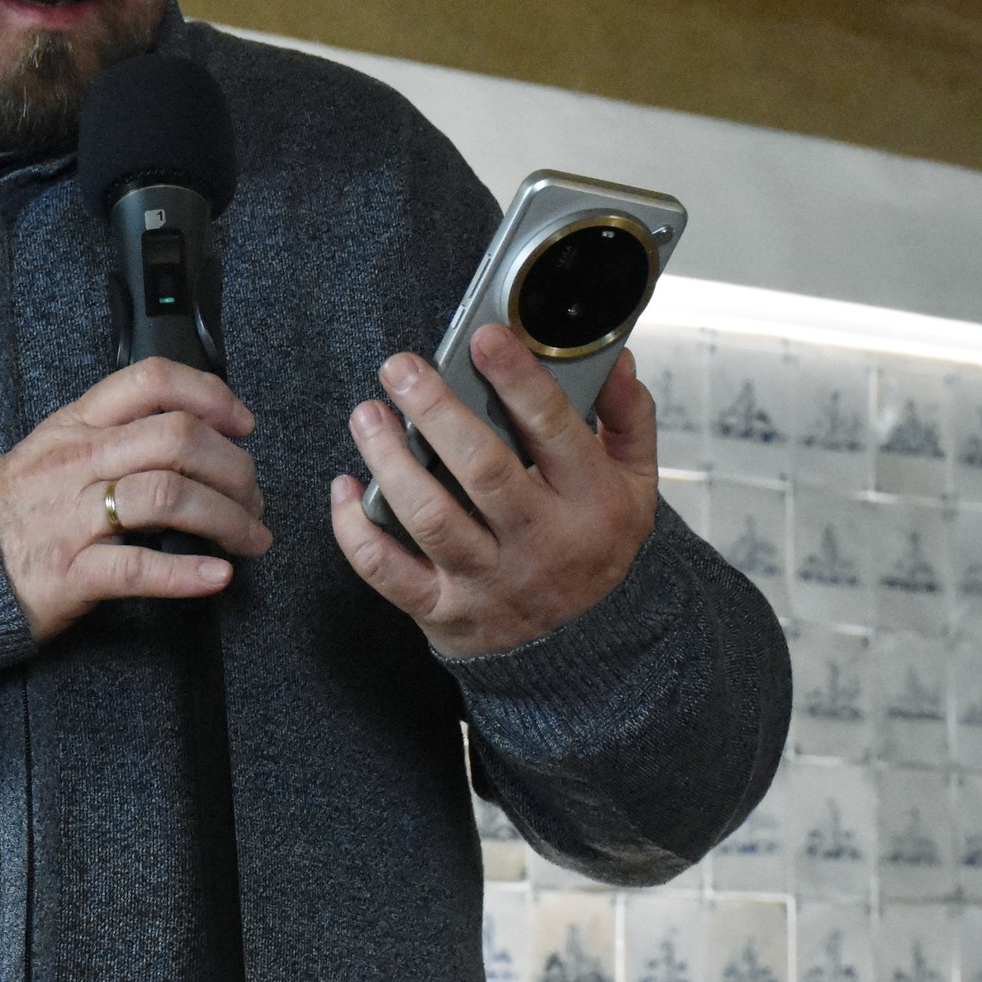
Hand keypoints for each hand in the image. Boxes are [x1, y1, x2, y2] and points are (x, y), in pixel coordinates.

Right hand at [0, 356, 272, 642]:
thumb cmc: (12, 512)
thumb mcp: (52, 450)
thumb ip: (110, 432)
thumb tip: (188, 428)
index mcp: (75, 425)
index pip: (151, 381)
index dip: (210, 394)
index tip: (242, 423)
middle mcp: (76, 462)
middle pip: (176, 439)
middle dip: (234, 467)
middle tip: (254, 497)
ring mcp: (72, 517)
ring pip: (168, 497)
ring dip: (227, 518)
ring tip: (250, 538)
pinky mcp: (69, 574)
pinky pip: (138, 568)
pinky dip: (187, 574)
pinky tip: (218, 576)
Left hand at [329, 325, 658, 657]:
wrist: (584, 643)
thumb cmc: (595, 543)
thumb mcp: (635, 483)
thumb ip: (627, 418)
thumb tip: (615, 361)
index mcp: (592, 502)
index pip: (554, 429)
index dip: (517, 379)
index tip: (482, 337)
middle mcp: (541, 543)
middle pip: (482, 469)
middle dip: (435, 411)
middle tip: (401, 367)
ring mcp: (489, 581)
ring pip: (431, 518)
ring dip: (389, 461)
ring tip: (367, 415)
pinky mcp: (443, 610)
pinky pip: (387, 572)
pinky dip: (356, 529)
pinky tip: (346, 487)